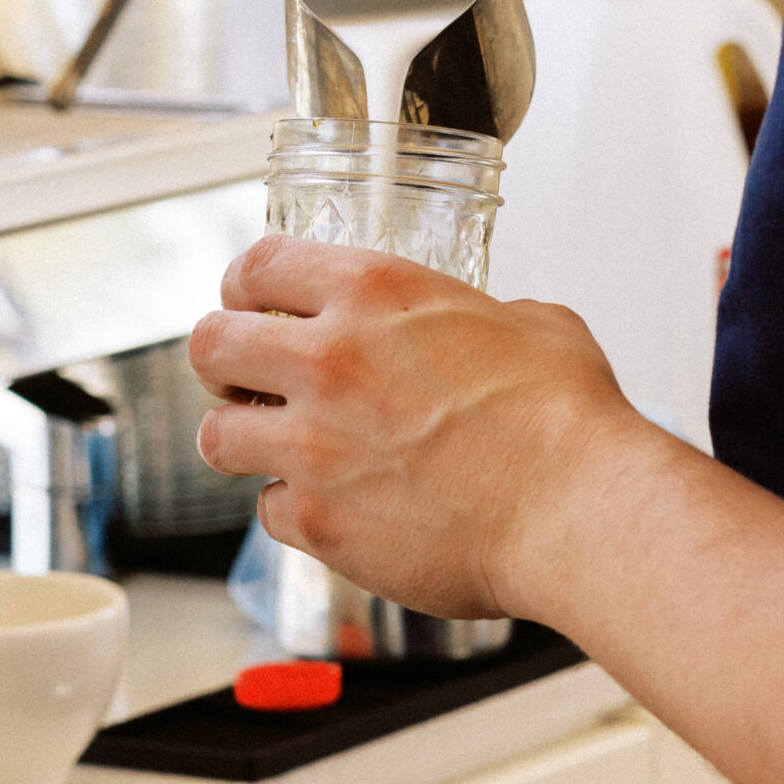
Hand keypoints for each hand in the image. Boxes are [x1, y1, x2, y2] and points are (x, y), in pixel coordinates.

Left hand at [190, 235, 640, 620]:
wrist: (575, 510)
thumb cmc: (565, 421)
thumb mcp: (529, 323)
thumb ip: (476, 317)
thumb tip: (483, 330)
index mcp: (373, 291)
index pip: (257, 265)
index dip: (245, 287)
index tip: (249, 305)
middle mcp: (328, 358)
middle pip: (209, 344)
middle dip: (223, 363)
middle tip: (246, 381)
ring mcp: (312, 443)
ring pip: (216, 435)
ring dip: (244, 440)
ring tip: (279, 451)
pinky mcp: (317, 519)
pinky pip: (268, 511)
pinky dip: (294, 511)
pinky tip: (337, 507)